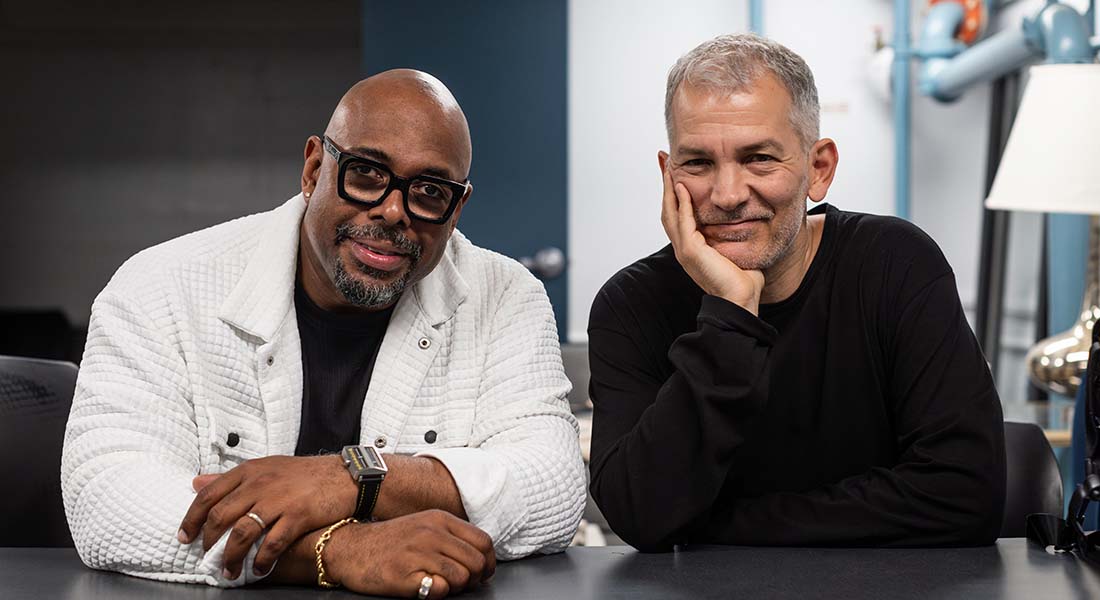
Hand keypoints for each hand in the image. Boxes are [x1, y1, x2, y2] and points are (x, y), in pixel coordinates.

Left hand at [178, 455, 355, 578]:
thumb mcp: (265, 467)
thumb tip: (197, 482)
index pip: (208, 495)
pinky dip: (262, 560)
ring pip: (242, 533)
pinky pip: (272, 544)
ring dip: (231, 557)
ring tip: (229, 571)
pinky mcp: (297, 515)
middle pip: (221, 516)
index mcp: (249, 471)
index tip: (185, 536)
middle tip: (206, 557)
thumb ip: (231, 478)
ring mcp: (278, 500)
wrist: (344, 476)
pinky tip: (259, 569)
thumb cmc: (305, 474)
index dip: (192, 518)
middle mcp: (260, 484)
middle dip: (209, 542)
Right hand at [326, 510, 495, 597]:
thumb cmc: (391, 541)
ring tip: (441, 584)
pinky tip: (426, 586)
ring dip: (456, 587)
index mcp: (440, 519)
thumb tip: (481, 556)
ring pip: (462, 577)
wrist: (350, 548)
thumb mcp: (424, 525)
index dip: (489, 561)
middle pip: (477, 562)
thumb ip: (452, 536)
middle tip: (462, 583)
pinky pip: (440, 589)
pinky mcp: (404, 575)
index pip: (483, 541)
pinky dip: (438, 592)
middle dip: (475, 578)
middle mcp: (431, 533)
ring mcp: (417, 553)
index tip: (483, 572)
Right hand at [659, 161, 764, 314]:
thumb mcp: (736, 247)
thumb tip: (744, 214)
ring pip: (670, 212)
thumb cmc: (744, 278)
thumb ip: (731, 231)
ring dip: (669, 188)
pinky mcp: (690, 252)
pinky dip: (682, 202)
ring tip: (669, 166)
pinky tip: (684, 185)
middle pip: (667, 208)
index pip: (677, 213)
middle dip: (665, 183)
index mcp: (691, 247)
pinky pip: (683, 221)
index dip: (674, 191)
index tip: (675, 170)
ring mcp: (683, 250)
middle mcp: (682, 247)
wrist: (742, 300)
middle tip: (664, 159)